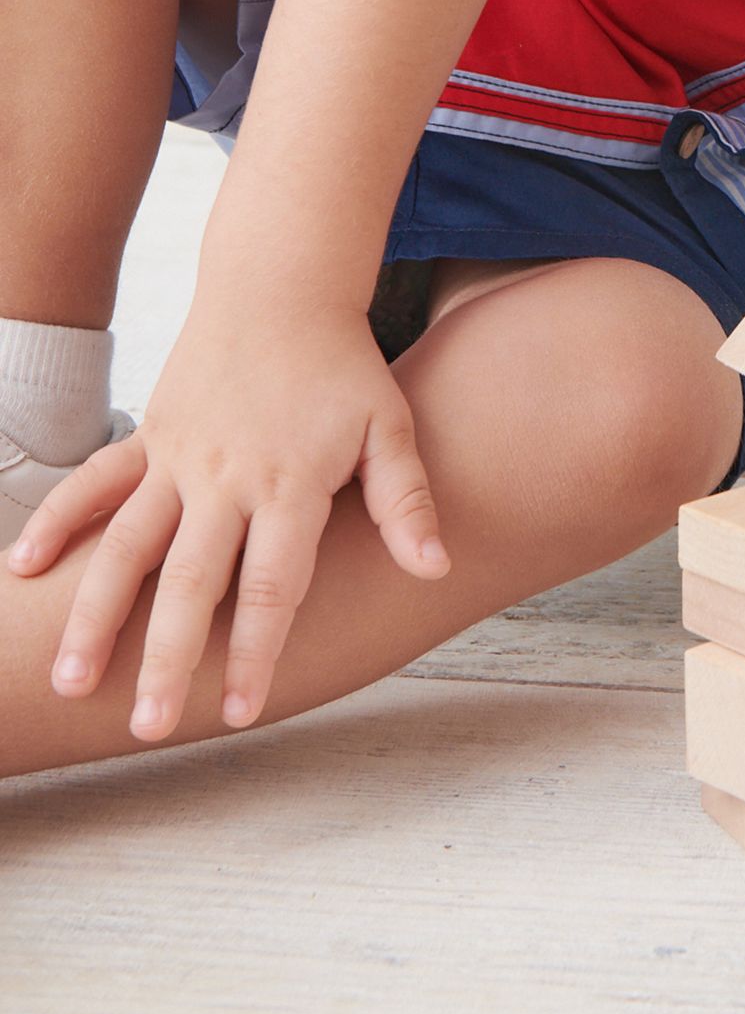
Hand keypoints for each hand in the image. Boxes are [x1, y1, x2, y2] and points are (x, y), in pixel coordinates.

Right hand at [7, 294, 446, 737]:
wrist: (281, 286)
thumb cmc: (343, 366)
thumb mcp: (390, 426)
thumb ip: (405, 502)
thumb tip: (434, 566)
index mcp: (288, 485)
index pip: (270, 588)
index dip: (256, 653)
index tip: (240, 712)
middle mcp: (224, 480)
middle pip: (189, 585)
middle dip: (166, 660)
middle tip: (147, 727)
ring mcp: (177, 459)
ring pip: (126, 548)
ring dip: (94, 614)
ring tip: (69, 679)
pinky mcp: (149, 438)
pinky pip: (94, 486)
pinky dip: (57, 523)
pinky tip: (24, 572)